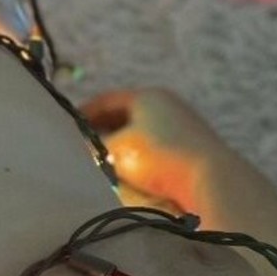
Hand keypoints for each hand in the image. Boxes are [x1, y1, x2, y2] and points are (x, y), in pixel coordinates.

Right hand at [81, 87, 232, 214]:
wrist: (209, 179)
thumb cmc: (158, 155)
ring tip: (101, 163)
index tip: (66, 130)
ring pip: (139, 133)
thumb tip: (79, 146)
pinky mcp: (190, 148)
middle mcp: (166, 105)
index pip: (106, 100)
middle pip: (124, 115)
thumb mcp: (116, 149)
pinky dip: (138, 156)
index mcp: (147, 96)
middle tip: (81, 148)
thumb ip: (93, 146)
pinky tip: (128, 173)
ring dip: (119, 146)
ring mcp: (182, 125)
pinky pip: (154, 148)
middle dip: (101, 131)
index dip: (83, 114)